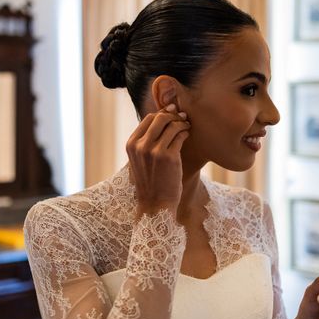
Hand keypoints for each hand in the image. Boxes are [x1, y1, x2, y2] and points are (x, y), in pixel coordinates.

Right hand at [126, 103, 190, 217]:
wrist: (155, 204)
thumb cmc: (150, 182)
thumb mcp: (139, 160)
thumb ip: (145, 142)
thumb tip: (160, 119)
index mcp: (131, 144)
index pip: (148, 118)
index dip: (162, 113)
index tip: (171, 114)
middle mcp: (141, 146)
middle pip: (160, 117)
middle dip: (173, 114)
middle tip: (182, 117)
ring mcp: (154, 151)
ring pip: (172, 125)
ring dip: (182, 123)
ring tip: (186, 126)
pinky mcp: (169, 157)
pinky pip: (180, 135)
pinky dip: (185, 132)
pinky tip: (187, 134)